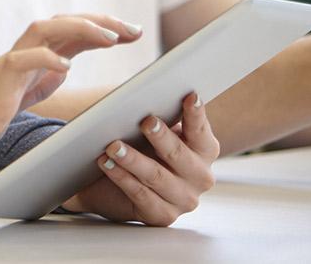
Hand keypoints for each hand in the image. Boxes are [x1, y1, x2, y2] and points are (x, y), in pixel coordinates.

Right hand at [0, 14, 137, 178]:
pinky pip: (20, 61)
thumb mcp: (19, 96)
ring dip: (80, 29)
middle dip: (100, 21)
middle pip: (60, 21)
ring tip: (111, 38)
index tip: (132, 32)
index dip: (101, 27)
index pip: (68, 32)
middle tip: (134, 29)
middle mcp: (18, 56)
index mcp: (27, 61)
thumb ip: (40, 78)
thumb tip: (64, 66)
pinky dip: (45, 58)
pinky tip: (66, 65)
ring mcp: (5, 68)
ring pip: (42, 30)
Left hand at [64, 92, 219, 225]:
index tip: (191, 96)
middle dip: (163, 137)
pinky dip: (122, 178)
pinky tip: (107, 164)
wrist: (113, 184)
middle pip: (180, 155)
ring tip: (113, 146)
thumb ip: (157, 115)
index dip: (196, 114)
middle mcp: (200, 177)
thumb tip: (143, 96)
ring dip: (134, 160)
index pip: (201, 131)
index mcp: (203, 150)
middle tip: (147, 121)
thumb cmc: (139, 147)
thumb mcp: (150, 130)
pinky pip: (141, 195)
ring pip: (157, 176)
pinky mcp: (162, 215)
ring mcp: (183, 199)